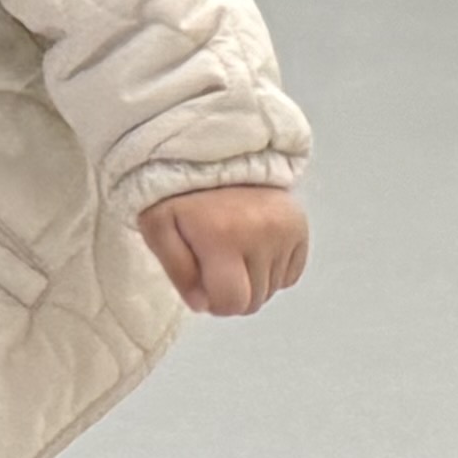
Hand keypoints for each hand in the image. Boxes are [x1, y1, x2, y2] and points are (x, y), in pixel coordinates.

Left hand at [141, 183, 305, 315]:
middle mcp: (261, 234)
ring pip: (272, 289)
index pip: (233, 303)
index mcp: (222, 237)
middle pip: (254, 302)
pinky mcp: (300, 226)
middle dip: (232, 293)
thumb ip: (177, 271)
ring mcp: (285, 230)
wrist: (213, 152)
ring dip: (251, 281)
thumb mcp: (157, 227)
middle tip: (216, 266)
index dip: (214, 302)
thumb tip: (202, 305)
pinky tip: (253, 247)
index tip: (203, 283)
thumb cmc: (180, 193)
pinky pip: (290, 274)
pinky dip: (272, 270)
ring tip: (233, 250)